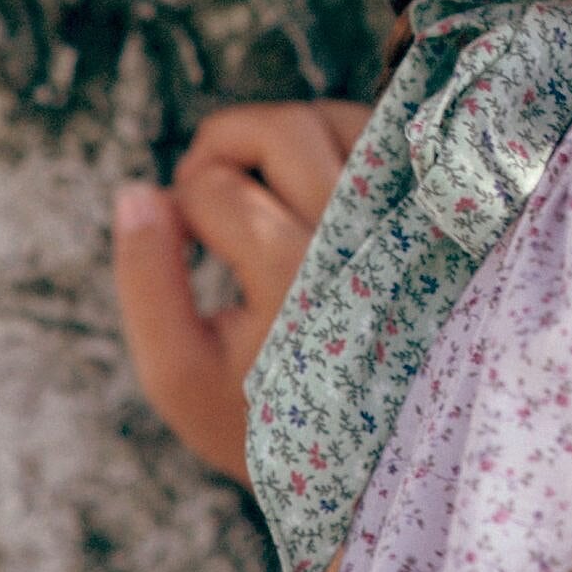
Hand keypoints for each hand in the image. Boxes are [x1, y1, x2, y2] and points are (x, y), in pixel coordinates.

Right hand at [112, 100, 373, 495]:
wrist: (374, 454)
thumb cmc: (267, 418)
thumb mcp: (181, 374)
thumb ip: (145, 282)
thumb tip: (137, 191)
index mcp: (296, 282)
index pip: (218, 191)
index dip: (182, 204)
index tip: (182, 238)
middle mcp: (360, 238)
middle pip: (283, 131)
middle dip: (223, 142)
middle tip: (204, 183)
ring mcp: (405, 220)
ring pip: (338, 117)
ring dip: (283, 132)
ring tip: (257, 183)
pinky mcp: (434, 213)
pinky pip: (383, 137)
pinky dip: (336, 137)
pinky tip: (308, 183)